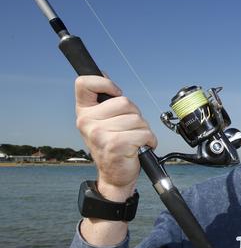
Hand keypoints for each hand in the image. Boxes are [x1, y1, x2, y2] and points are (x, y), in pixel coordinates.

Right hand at [75, 75, 156, 201]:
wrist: (115, 175)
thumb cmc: (113, 145)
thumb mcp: (103, 121)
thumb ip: (103, 100)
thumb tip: (102, 73)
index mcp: (83, 112)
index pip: (84, 83)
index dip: (104, 83)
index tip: (115, 93)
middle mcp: (87, 122)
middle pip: (124, 102)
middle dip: (135, 115)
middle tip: (128, 129)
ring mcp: (100, 134)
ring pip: (137, 118)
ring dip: (143, 130)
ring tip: (134, 140)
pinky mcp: (115, 145)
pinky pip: (144, 133)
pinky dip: (149, 140)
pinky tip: (140, 147)